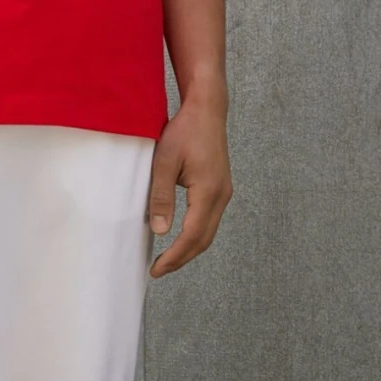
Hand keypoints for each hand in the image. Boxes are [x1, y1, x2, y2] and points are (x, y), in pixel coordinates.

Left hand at [147, 90, 231, 276]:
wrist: (207, 110)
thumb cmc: (185, 131)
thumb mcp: (164, 162)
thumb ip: (161, 197)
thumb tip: (160, 231)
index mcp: (208, 192)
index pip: (192, 236)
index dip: (175, 256)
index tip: (157, 269)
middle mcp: (221, 196)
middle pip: (204, 240)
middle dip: (182, 258)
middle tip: (159, 270)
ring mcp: (224, 192)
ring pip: (209, 232)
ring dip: (189, 248)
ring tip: (167, 259)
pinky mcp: (221, 187)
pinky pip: (210, 220)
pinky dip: (195, 234)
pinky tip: (180, 236)